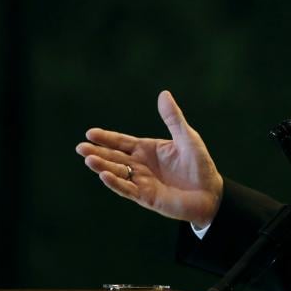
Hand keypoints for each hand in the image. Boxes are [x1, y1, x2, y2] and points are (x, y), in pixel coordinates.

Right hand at [75, 90, 223, 227]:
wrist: (210, 193)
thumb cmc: (199, 164)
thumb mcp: (187, 137)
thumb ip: (173, 118)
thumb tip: (163, 94)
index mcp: (148, 150)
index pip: (123, 142)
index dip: (107, 138)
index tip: (90, 133)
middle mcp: (141, 165)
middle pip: (115, 157)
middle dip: (97, 153)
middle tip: (80, 148)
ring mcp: (142, 182)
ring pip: (117, 173)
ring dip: (102, 167)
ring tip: (89, 160)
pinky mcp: (146, 197)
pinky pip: (127, 189)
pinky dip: (116, 183)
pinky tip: (104, 176)